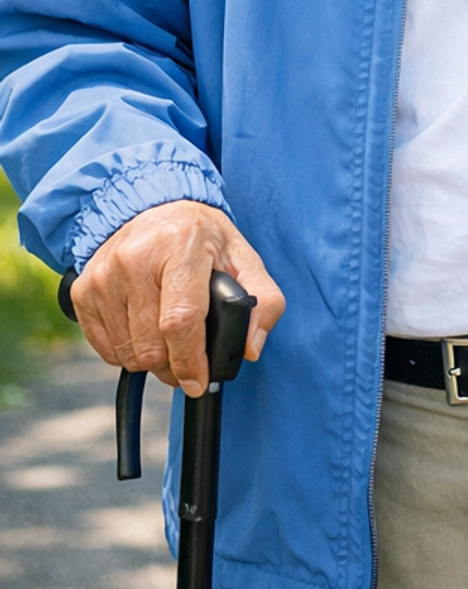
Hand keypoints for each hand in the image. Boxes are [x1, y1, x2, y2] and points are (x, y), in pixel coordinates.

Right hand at [70, 200, 285, 396]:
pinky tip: (143, 329)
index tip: (199, 381)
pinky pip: (105, 349)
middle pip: (151, 346)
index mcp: (180, 244)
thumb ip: (264, 301)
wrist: (151, 207)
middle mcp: (135, 258)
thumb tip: (252, 348)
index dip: (191, 362)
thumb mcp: (243, 257)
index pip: (180, 321)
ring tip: (168, 339)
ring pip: (128, 353)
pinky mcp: (83, 290)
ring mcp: (104, 275)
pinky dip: (127, 352)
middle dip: (174, 366)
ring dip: (151, 360)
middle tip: (188, 358)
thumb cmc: (200, 237)